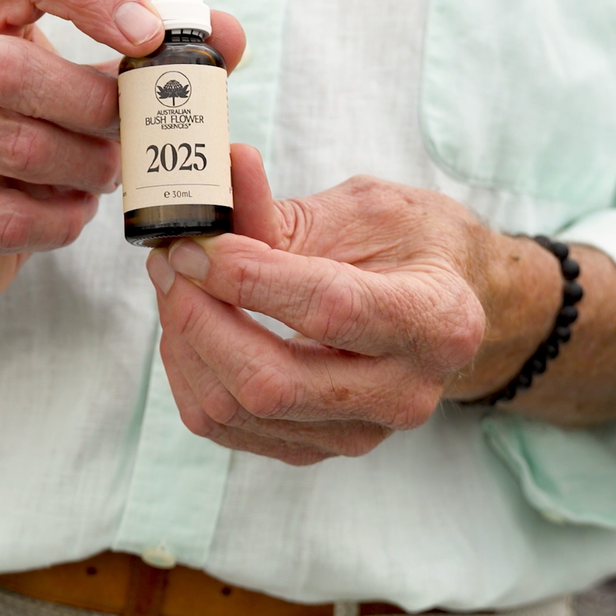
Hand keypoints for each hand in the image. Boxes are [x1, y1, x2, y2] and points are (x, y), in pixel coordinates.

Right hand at [0, 0, 245, 361]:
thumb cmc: (20, 131)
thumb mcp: (76, 81)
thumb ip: (148, 58)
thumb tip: (228, 34)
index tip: (150, 34)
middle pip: (19, 70)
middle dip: (95, 110)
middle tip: (131, 134)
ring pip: (16, 148)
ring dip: (83, 171)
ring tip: (104, 175)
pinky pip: (1, 215)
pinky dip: (56, 223)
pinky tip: (70, 214)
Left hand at [145, 146, 569, 464]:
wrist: (445, 306)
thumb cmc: (410, 246)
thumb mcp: (366, 207)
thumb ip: (286, 207)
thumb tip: (223, 169)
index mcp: (436, 322)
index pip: (328, 310)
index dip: (247, 277)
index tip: (194, 243)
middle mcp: (404, 393)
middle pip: (272, 382)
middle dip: (200, 316)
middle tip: (170, 259)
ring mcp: (360, 432)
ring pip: (239, 410)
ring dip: (186, 343)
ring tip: (176, 283)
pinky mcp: (317, 447)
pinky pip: (228, 428)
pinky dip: (192, 373)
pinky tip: (190, 324)